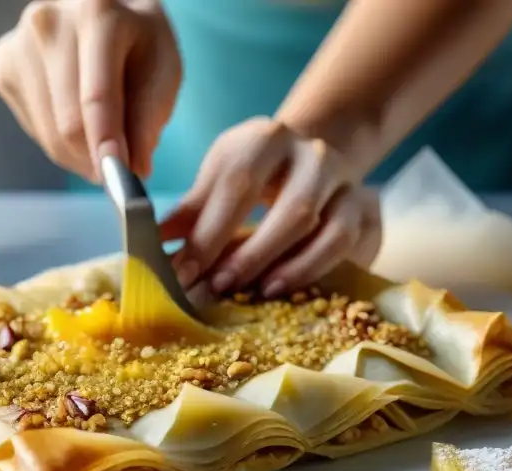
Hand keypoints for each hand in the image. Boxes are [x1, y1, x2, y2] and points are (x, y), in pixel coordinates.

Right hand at [0, 0, 181, 181]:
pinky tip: (77, 118)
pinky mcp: (4, 68)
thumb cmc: (139, 41)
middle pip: (68, 124)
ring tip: (104, 140)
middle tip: (120, 169)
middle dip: (97, 159)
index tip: (119, 178)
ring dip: (80, 156)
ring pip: (49, 135)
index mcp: (97, 13)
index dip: (107, 144)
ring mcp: (20, 45)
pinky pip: (36, 130)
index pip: (97, 96)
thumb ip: (150, 116)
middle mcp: (49, 23)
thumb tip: (135, 168)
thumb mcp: (164, 68)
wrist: (104, 14)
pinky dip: (60, 141)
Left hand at [160, 117, 380, 298]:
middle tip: (214, 287)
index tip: (181, 272)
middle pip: (279, 204)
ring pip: (313, 222)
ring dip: (275, 261)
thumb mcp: (221, 182)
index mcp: (262, 139)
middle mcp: (307, 152)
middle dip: (244, 252)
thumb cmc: (257, 177)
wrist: (317, 159)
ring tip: (247, 291)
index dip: (207, 232)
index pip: (235, 183)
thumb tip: (149, 247)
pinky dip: (308, 267)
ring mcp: (340, 178)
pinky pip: (339, 241)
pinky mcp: (362, 205)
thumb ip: (190, 215)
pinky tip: (279, 287)